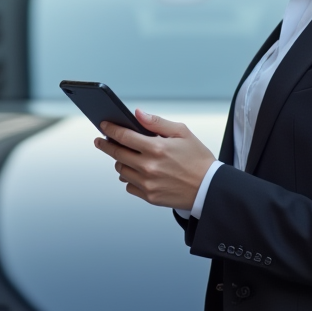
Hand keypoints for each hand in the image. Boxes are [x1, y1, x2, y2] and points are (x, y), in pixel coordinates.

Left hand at [94, 110, 215, 209]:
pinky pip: (129, 185)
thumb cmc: (198, 159)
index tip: (104, 125)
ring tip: (124, 155)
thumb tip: (138, 113)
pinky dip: (129, 178)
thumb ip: (157, 122)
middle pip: (117, 154)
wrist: (209, 188)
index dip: (110, 129)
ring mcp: (147, 184)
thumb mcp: (182, 133)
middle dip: (106, 145)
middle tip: (101, 141)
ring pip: (121, 170)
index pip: (124, 136)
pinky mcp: (149, 196)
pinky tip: (137, 171)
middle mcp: (149, 167)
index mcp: (156, 148)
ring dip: (119, 161)